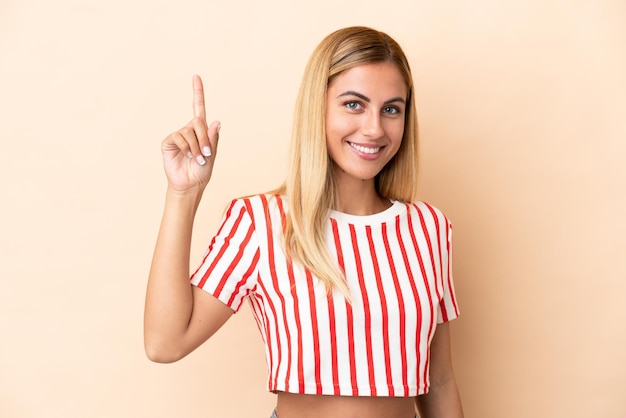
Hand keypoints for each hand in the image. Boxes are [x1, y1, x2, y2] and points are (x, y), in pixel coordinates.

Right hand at [161, 75, 220, 191]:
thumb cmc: (202, 171)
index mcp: (201, 131)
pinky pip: (179, 137)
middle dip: (205, 138)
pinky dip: (187, 147)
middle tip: (207, 154)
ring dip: (197, 146)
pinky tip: (188, 156)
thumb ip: (213, 138)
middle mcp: (189, 130)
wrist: (190, 184)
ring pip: (189, 131)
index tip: (196, 77)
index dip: (198, 92)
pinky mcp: (169, 141)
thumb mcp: (212, 154)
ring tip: (198, 159)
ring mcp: (178, 135)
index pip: (199, 108)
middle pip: (198, 122)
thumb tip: (217, 121)